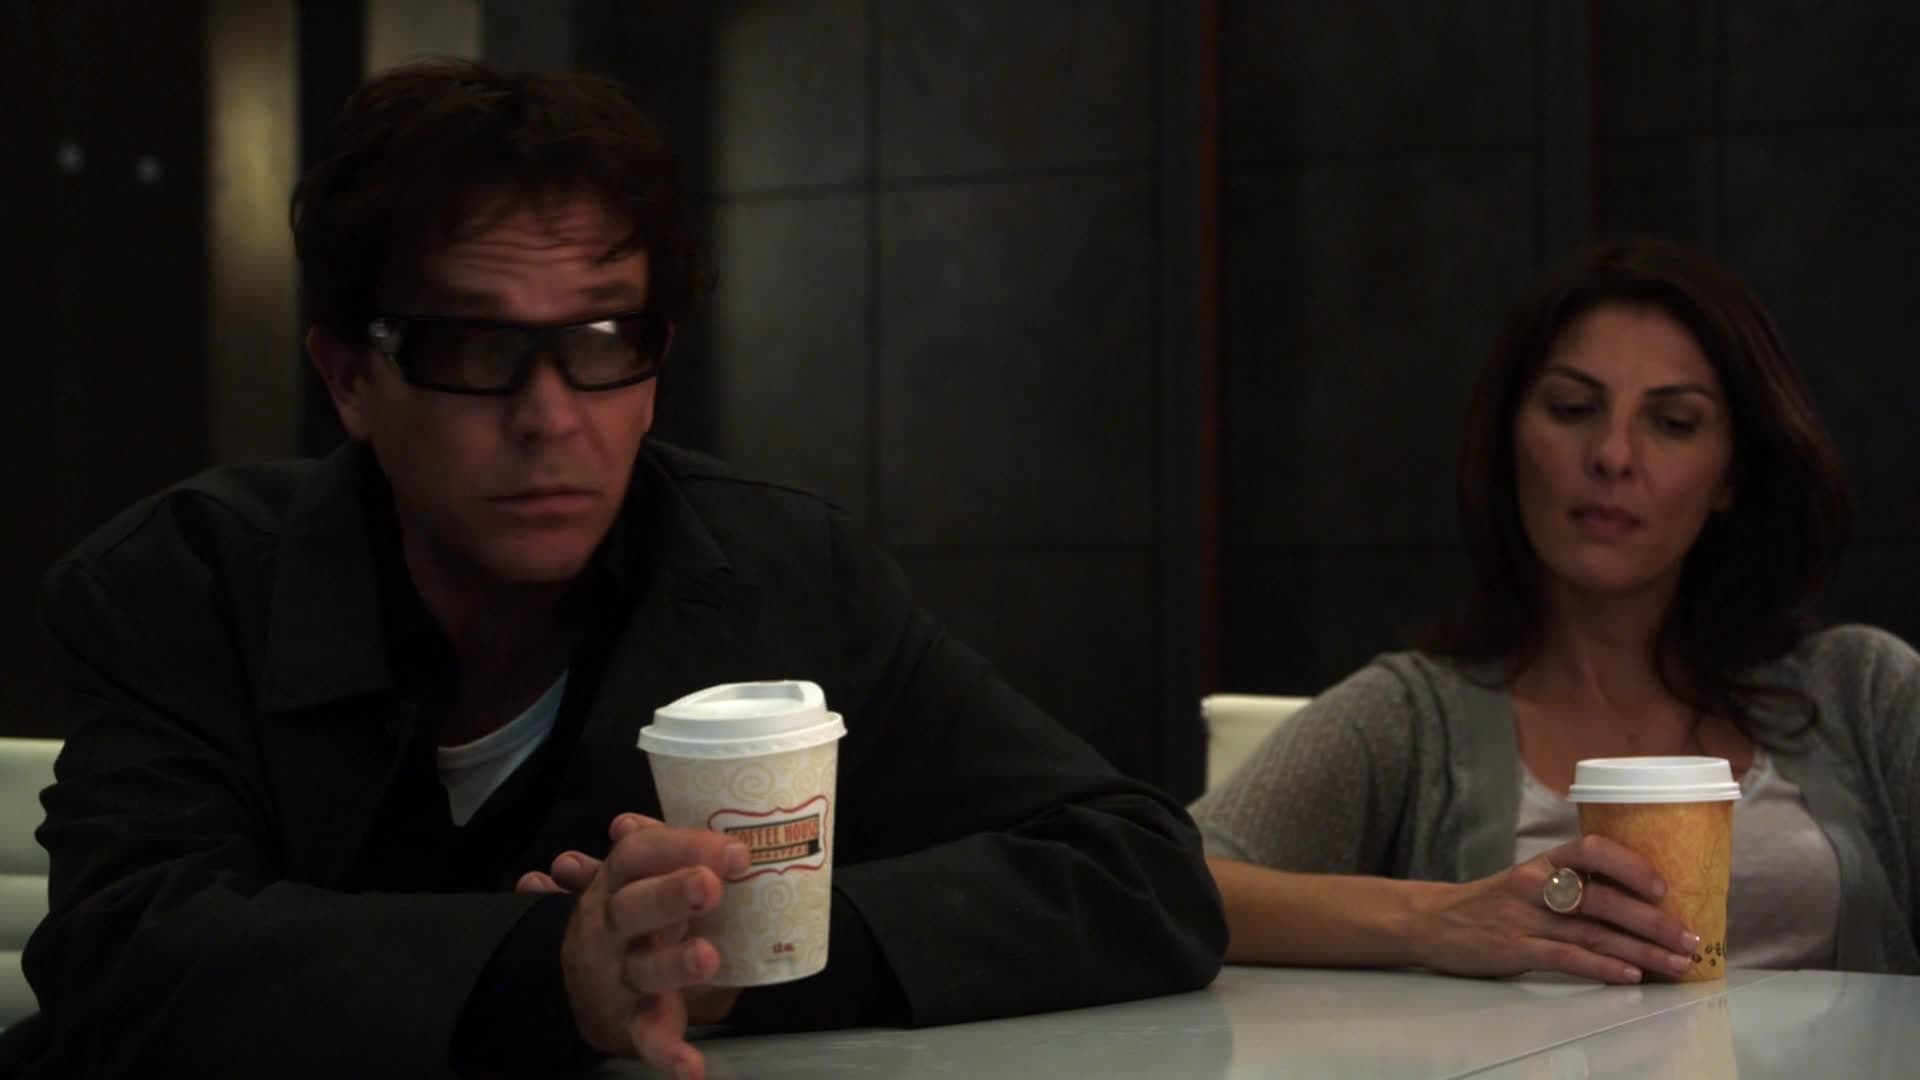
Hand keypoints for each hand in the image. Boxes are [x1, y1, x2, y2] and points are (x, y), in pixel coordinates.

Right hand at [545, 813, 747, 1075]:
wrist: (578, 989)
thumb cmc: (630, 923)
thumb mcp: (636, 882)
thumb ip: (659, 851)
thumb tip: (652, 817)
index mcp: (616, 885)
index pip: (638, 854)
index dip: (681, 846)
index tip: (734, 849)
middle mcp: (609, 927)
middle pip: (634, 906)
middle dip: (670, 894)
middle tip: (712, 885)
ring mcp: (616, 977)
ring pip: (644, 970)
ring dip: (674, 963)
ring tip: (707, 956)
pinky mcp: (627, 1024)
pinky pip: (647, 1038)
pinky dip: (668, 1053)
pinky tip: (691, 1067)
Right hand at [1407, 834, 1700, 983]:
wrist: (1433, 921)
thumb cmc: (1492, 902)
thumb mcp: (1530, 879)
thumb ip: (1573, 883)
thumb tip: (1636, 900)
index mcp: (1544, 861)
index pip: (1592, 849)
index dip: (1630, 865)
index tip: (1664, 886)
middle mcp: (1536, 884)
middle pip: (1602, 899)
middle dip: (1652, 921)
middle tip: (1690, 938)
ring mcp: (1525, 918)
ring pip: (1593, 932)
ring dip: (1640, 950)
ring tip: (1676, 964)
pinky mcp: (1515, 949)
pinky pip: (1566, 957)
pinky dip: (1601, 968)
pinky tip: (1629, 977)